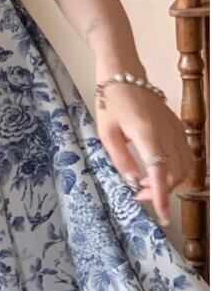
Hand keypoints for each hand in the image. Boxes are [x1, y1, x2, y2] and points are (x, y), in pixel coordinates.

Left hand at [96, 82, 191, 224]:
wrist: (125, 75)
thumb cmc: (111, 102)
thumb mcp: (106, 132)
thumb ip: (120, 158)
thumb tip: (132, 181)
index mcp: (148, 134)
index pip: (160, 172)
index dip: (161, 196)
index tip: (162, 216)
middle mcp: (167, 133)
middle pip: (176, 174)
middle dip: (160, 191)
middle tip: (137, 194)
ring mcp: (175, 129)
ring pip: (184, 166)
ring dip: (167, 181)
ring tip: (143, 184)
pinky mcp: (177, 127)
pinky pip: (184, 155)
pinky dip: (174, 169)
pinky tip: (154, 170)